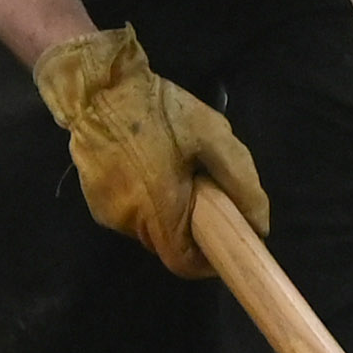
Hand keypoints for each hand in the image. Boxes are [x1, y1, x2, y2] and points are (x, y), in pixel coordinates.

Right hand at [31, 26, 267, 276]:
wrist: (99, 87)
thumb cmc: (160, 110)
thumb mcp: (214, 137)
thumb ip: (242, 183)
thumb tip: (258, 225)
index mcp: (159, 209)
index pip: (184, 264)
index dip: (206, 263)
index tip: (223, 245)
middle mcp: (129, 220)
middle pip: (167, 246)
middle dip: (188, 230)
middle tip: (202, 194)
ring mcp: (106, 212)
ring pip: (147, 230)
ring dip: (165, 213)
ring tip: (174, 174)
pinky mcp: (93, 200)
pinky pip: (128, 213)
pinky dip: (144, 201)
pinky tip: (148, 169)